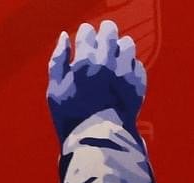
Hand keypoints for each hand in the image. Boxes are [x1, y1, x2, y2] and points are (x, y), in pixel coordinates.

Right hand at [47, 19, 145, 142]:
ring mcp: (125, 71)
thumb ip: (58, 60)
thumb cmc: (71, 117)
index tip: (83, 40)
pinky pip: (137, 64)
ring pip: (127, 44)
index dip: (84, 34)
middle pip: (109, 30)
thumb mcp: (55, 90)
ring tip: (113, 58)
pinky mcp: (138, 82)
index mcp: (84, 60)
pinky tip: (121, 77)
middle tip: (100, 42)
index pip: (87, 31)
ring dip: (119, 47)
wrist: (98, 140)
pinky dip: (129, 67)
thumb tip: (64, 37)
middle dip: (104, 33)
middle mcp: (107, 61)